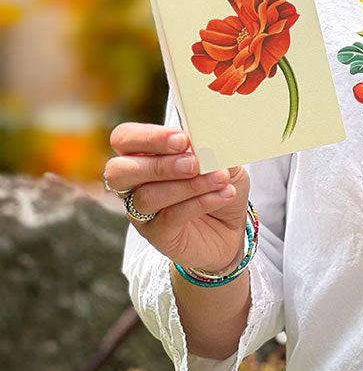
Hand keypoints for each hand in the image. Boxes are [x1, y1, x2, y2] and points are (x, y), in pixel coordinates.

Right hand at [105, 122, 249, 272]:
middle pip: (119, 171)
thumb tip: (205, 135)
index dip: (148, 137)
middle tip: (194, 164)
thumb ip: (211, 145)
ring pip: (148, 197)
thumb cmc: (221, 183)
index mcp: (145, 154)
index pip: (125, 139)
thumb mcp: (223, 158)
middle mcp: (135, 183)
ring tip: (221, 178)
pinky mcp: (157, 235)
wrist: (234, 225)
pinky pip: (170, 217)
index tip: (182, 140)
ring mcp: (142, 212)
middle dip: (159, 165)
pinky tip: (223, 194)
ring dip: (188, 185)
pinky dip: (200, 202)